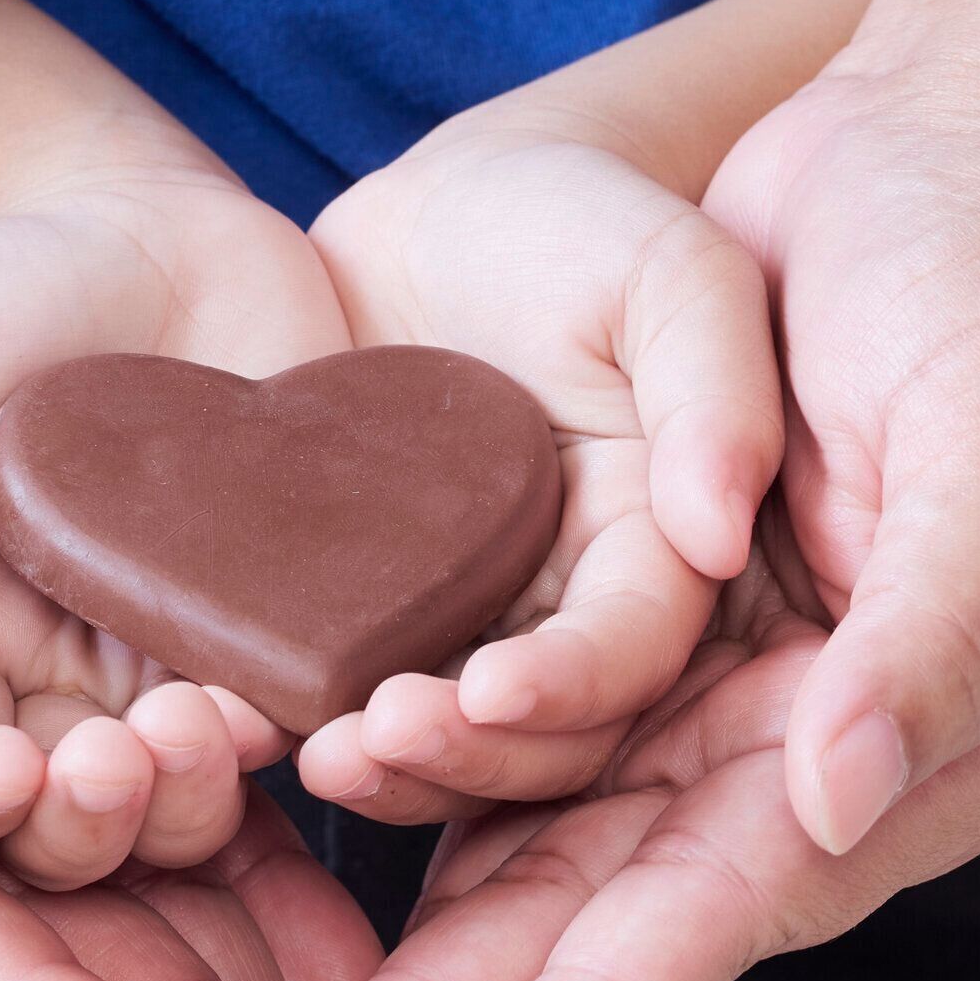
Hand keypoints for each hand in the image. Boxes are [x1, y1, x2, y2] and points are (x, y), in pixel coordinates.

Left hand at [252, 0, 979, 980]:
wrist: (967, 145)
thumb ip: (944, 631)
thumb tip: (841, 800)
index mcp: (905, 748)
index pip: (724, 909)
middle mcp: (785, 750)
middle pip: (593, 921)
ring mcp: (700, 687)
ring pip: (529, 845)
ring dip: (406, 941)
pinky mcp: (628, 610)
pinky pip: (505, 727)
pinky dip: (418, 782)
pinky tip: (308, 823)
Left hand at [293, 106, 782, 823]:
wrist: (438, 214)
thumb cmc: (576, 221)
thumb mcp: (673, 268)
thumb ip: (717, 386)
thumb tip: (718, 533)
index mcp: (664, 546)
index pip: (635, 650)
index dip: (572, 686)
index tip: (489, 694)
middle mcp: (575, 607)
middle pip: (545, 734)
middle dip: (468, 753)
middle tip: (370, 741)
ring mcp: (478, 620)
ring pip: (453, 739)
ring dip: (394, 766)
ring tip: (318, 753)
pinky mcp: (386, 614)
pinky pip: (360, 688)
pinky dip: (320, 715)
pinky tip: (261, 718)